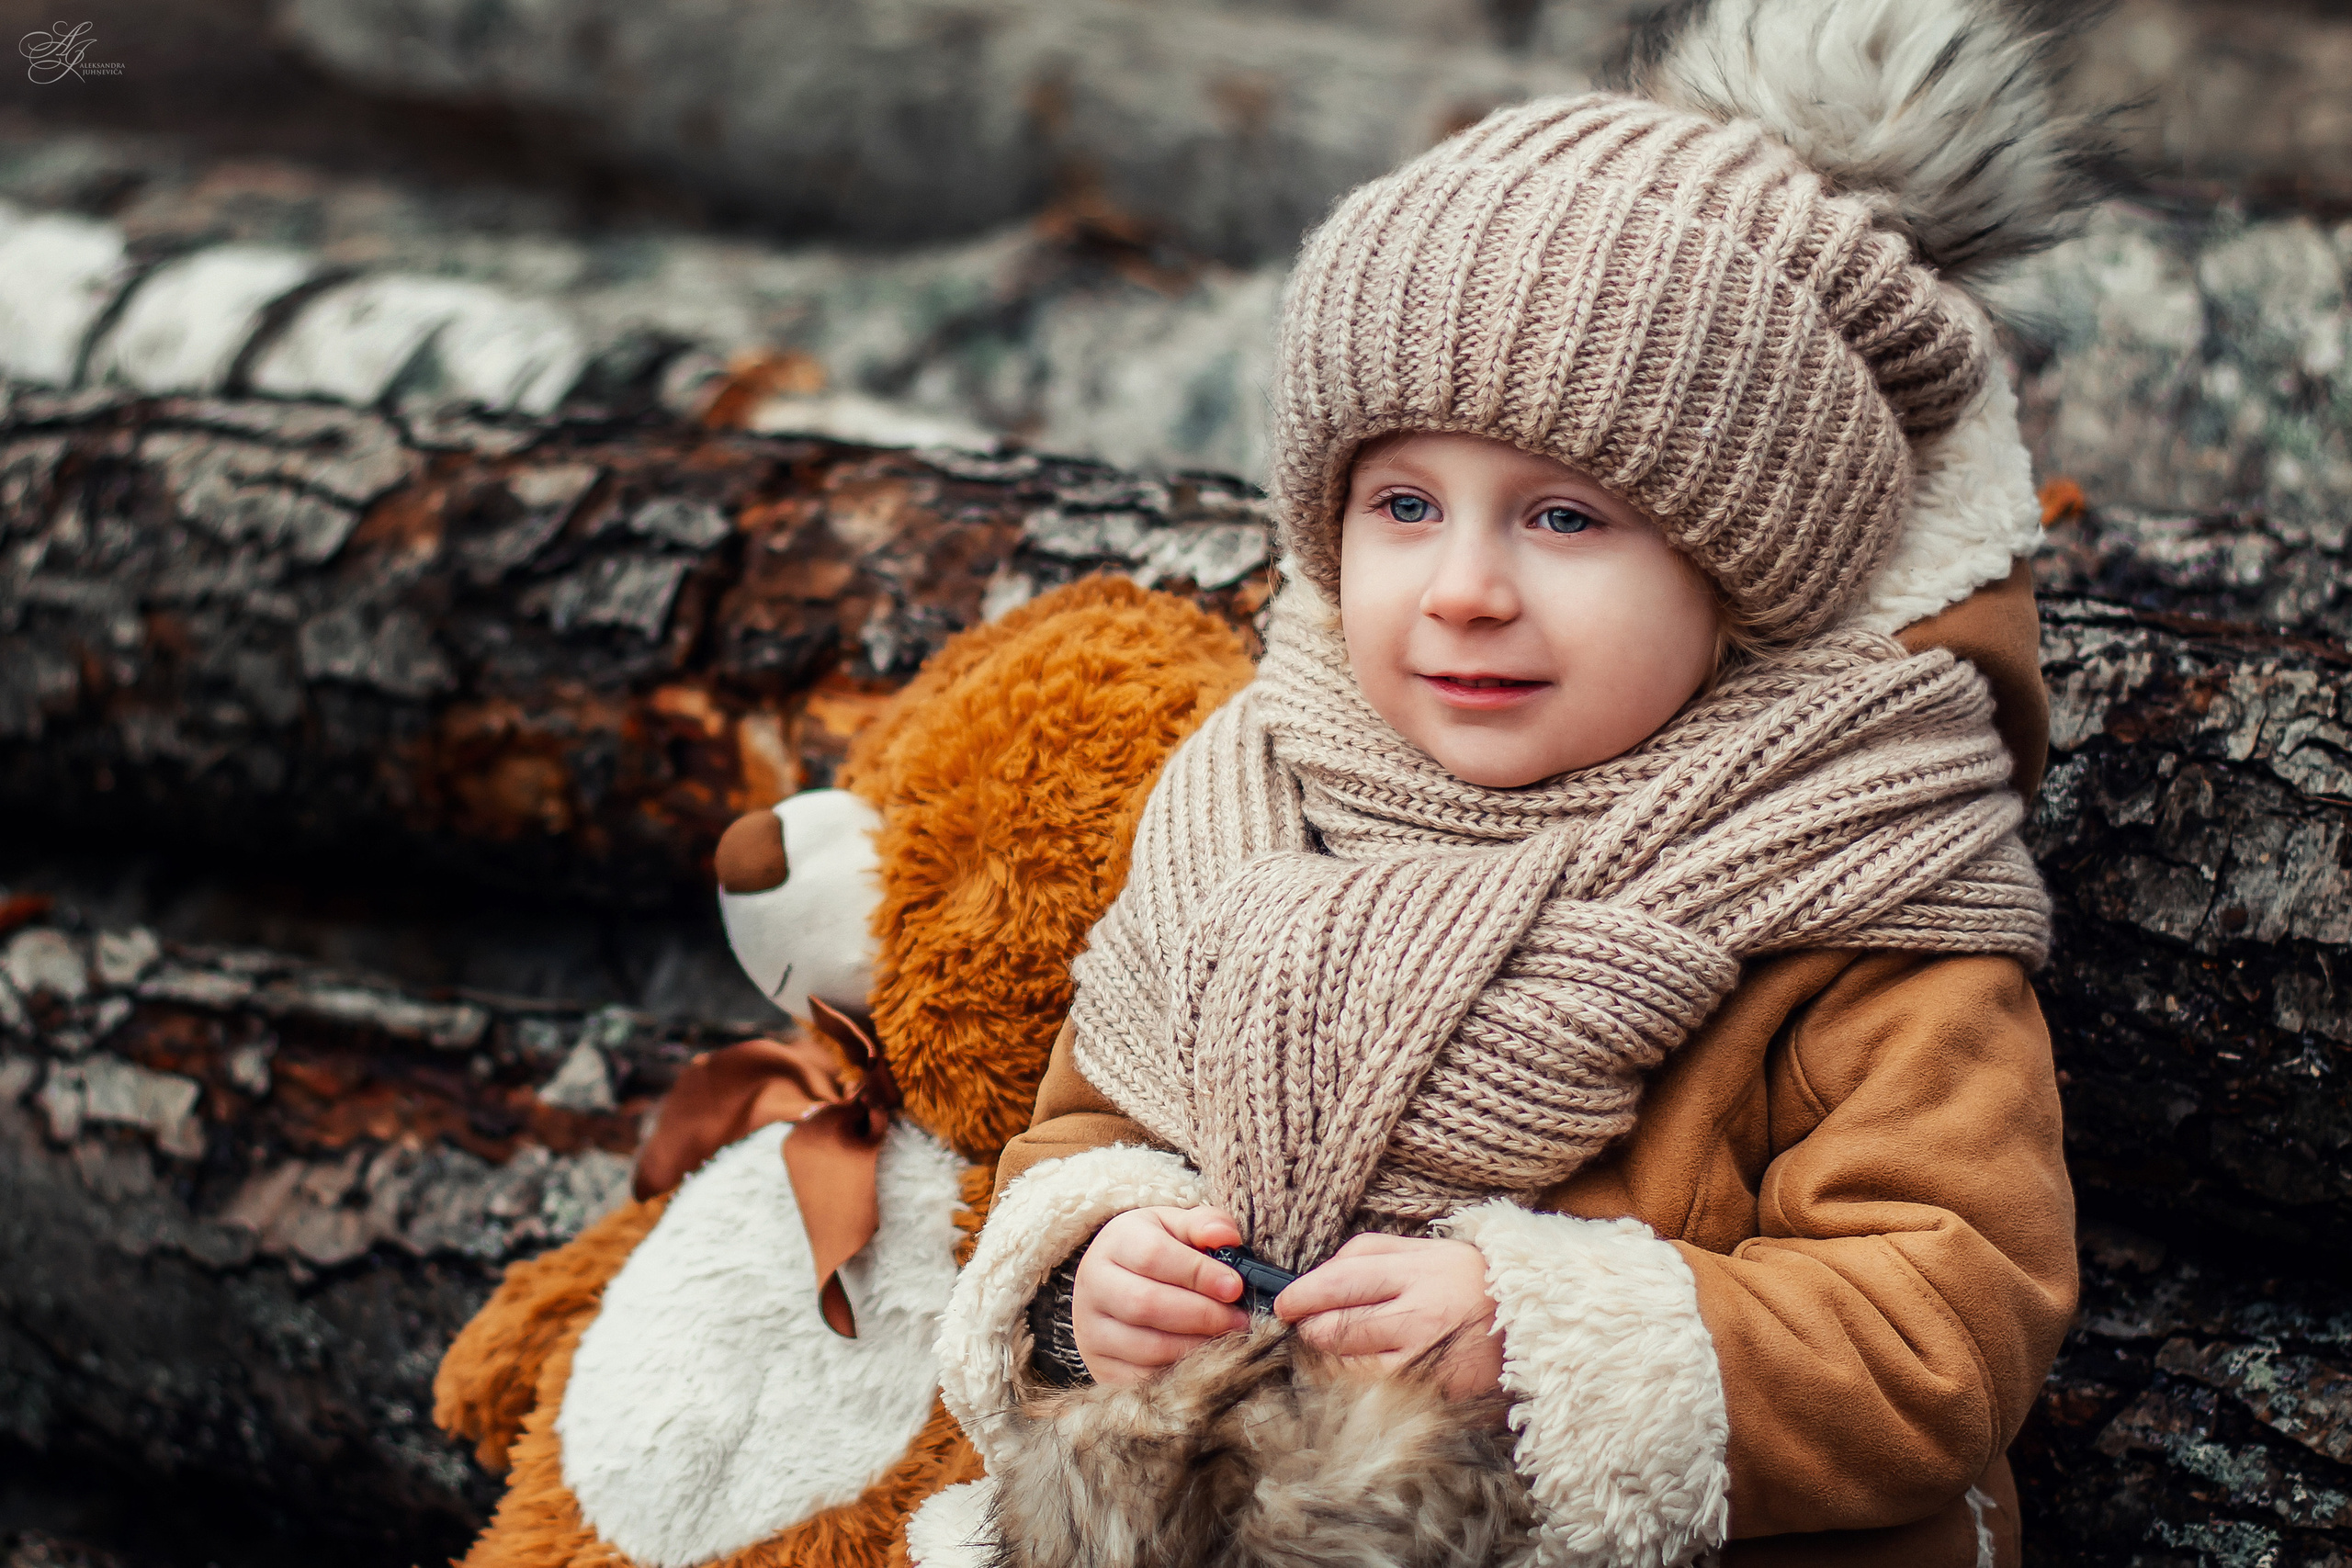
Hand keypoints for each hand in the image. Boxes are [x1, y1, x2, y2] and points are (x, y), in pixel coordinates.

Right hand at [1071, 1206, 1250, 1385]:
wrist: (1112, 1283)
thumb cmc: (1155, 1251)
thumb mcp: (1176, 1227)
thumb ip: (1205, 1225)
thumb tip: (1226, 1237)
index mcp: (1116, 1241)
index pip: (1154, 1256)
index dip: (1198, 1273)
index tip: (1234, 1287)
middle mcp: (1093, 1283)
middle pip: (1147, 1304)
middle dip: (1202, 1315)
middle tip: (1238, 1320)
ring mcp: (1091, 1328)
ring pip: (1146, 1346)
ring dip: (1195, 1347)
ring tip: (1226, 1340)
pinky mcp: (1099, 1364)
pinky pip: (1141, 1379)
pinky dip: (1178, 1374)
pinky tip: (1203, 1361)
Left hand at [1274, 1233, 1504, 1401]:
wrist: (1537, 1323)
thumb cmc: (1473, 1282)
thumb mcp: (1428, 1250)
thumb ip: (1371, 1253)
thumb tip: (1318, 1273)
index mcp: (1418, 1271)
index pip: (1340, 1282)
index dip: (1302, 1294)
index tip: (1284, 1303)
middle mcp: (1420, 1315)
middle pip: (1337, 1326)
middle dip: (1309, 1328)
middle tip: (1304, 1325)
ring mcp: (1426, 1360)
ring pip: (1348, 1364)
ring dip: (1326, 1357)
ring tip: (1330, 1346)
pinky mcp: (1432, 1393)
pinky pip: (1373, 1390)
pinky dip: (1354, 1381)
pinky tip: (1357, 1369)